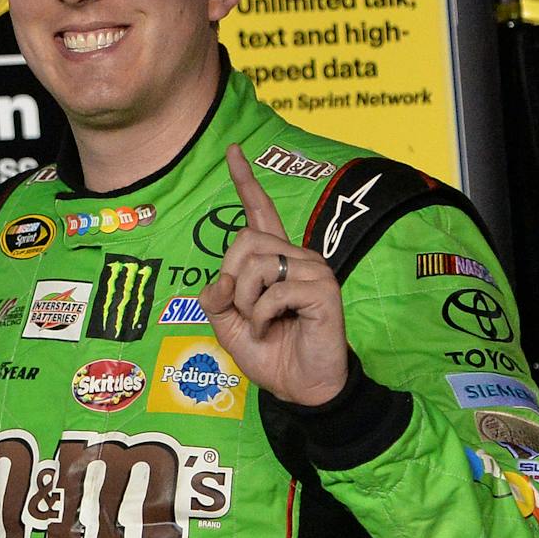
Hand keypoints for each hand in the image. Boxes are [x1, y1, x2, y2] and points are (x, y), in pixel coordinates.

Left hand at [196, 145, 349, 406]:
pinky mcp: (323, 289)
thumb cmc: (268, 352)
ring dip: (244, 301)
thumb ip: (215, 297)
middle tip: (243, 310)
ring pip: (255, 264)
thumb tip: (219, 280)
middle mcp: (296, 256)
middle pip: (244, 240)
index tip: (234, 151)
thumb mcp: (228, 324)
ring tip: (261, 322)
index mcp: (274, 259)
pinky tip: (272, 329)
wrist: (300, 386)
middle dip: (230, 279)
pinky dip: (260, 316)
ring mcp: (313, 270)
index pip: (260, 212)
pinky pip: (273, 291)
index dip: (246, 182)